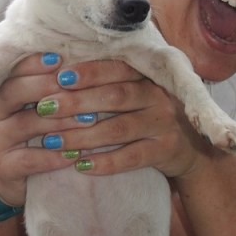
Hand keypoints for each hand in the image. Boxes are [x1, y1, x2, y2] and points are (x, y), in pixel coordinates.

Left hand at [0, 54, 211, 191]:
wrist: (191, 149)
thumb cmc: (148, 117)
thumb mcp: (136, 95)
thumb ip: (108, 85)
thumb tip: (57, 74)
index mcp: (147, 77)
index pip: (118, 69)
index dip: (89, 72)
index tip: (59, 77)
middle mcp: (158, 96)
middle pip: (115, 96)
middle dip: (77, 102)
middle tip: (45, 108)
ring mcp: (165, 123)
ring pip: (120, 128)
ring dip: (83, 136)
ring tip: (53, 141)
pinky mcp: (168, 150)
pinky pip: (133, 157)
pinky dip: (105, 162)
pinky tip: (81, 166)